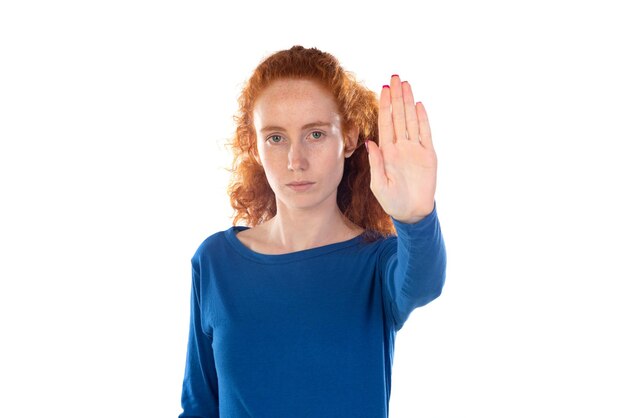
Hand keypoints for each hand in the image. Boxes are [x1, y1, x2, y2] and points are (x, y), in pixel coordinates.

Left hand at [366, 75, 436, 223]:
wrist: (412, 213)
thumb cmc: (392, 201)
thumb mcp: (379, 185)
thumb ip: (376, 163)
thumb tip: (370, 142)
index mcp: (387, 151)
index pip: (385, 123)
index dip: (384, 106)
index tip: (383, 89)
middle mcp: (401, 146)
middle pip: (398, 116)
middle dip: (396, 96)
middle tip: (395, 77)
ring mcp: (415, 149)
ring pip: (411, 120)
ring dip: (408, 102)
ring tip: (406, 84)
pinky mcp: (428, 155)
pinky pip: (425, 133)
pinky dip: (422, 119)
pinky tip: (418, 105)